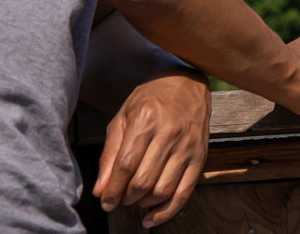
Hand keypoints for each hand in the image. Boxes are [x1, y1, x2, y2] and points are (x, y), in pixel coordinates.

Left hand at [93, 71, 210, 227]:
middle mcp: (169, 133)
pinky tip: (152, 217)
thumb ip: (110, 153)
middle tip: (119, 199)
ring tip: (134, 200)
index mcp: (146, 120)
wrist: (186, 83)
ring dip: (143, 203)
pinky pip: (184, 193)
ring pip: (163, 190)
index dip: (112, 189)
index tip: (105, 201)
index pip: (125, 165)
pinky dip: (167, 211)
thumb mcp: (123, 117)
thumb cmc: (151, 99)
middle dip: (126, 198)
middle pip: (143, 181)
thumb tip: (100, 189)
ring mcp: (187, 146)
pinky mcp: (199, 157)